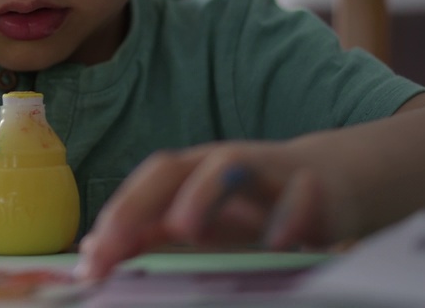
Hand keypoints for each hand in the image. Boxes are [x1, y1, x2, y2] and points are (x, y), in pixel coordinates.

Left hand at [76, 141, 339, 279]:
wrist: (333, 180)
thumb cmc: (255, 203)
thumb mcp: (201, 218)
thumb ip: (149, 233)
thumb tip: (93, 249)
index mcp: (191, 172)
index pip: (144, 186)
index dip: (116, 217)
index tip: (91, 261)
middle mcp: (221, 163)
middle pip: (173, 168)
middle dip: (140, 201)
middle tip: (115, 241)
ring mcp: (266, 170)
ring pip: (231, 166)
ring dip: (203, 192)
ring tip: (184, 228)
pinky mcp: (313, 185)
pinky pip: (302, 195)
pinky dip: (289, 214)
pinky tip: (279, 242)